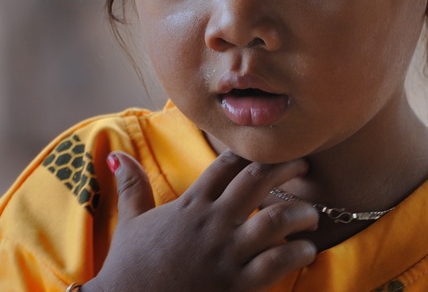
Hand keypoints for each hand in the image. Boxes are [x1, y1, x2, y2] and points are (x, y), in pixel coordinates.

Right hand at [85, 150, 318, 291]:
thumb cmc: (129, 267)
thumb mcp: (130, 221)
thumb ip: (132, 186)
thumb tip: (116, 155)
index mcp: (189, 206)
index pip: (226, 165)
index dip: (250, 154)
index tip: (269, 150)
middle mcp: (211, 223)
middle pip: (256, 181)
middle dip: (285, 168)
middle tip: (303, 165)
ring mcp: (225, 254)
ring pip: (274, 219)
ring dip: (300, 212)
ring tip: (311, 215)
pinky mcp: (235, 285)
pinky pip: (275, 262)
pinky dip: (297, 253)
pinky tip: (306, 250)